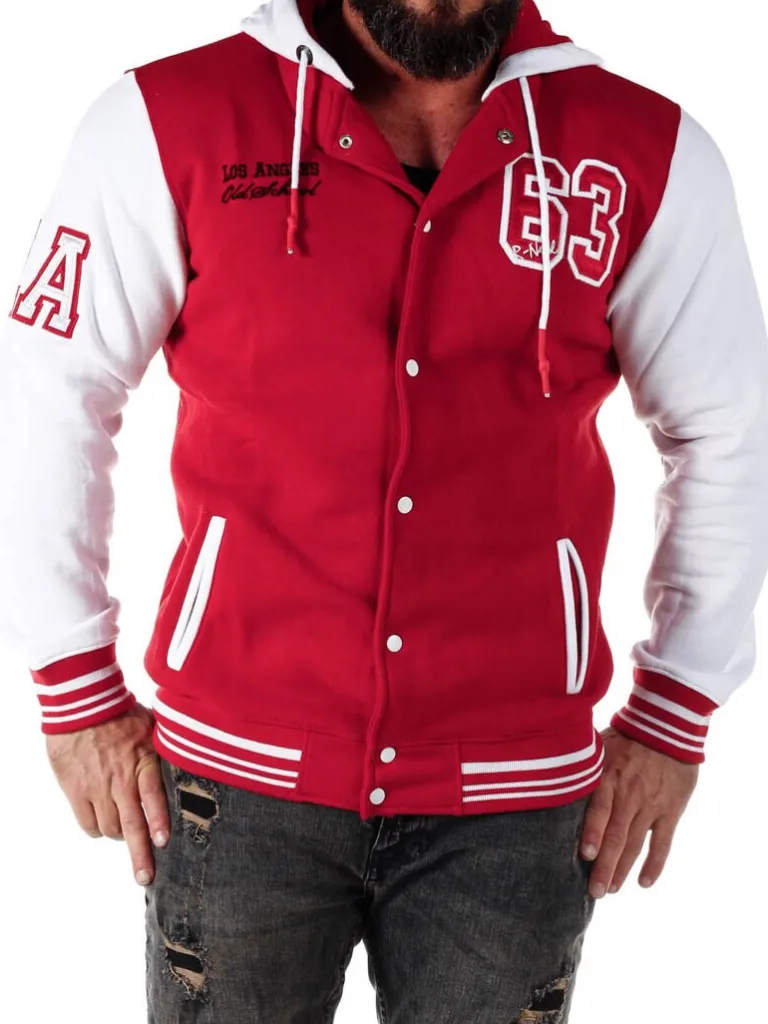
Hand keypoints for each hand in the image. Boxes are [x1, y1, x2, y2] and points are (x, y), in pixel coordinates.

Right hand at [45, 700, 169, 886]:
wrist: (83, 704)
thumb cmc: (123, 713)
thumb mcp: (153, 727)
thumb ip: (168, 750)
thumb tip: (197, 757)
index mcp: (143, 762)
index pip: (153, 796)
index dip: (158, 820)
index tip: (164, 842)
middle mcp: (120, 779)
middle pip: (131, 825)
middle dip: (140, 854)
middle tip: (146, 877)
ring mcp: (96, 787)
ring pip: (110, 828)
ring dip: (120, 836)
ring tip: (126, 833)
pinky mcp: (75, 790)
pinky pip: (87, 823)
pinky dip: (97, 830)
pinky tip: (104, 825)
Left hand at [580, 726, 697, 896]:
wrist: (666, 726)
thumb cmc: (625, 736)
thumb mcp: (599, 746)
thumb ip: (582, 768)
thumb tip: (548, 776)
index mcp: (610, 778)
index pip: (599, 810)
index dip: (592, 833)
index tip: (583, 855)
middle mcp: (630, 795)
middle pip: (616, 836)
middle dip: (604, 866)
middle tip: (593, 892)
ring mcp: (652, 805)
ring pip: (635, 844)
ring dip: (622, 869)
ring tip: (610, 890)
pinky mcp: (671, 810)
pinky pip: (663, 842)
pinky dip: (655, 864)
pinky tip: (644, 882)